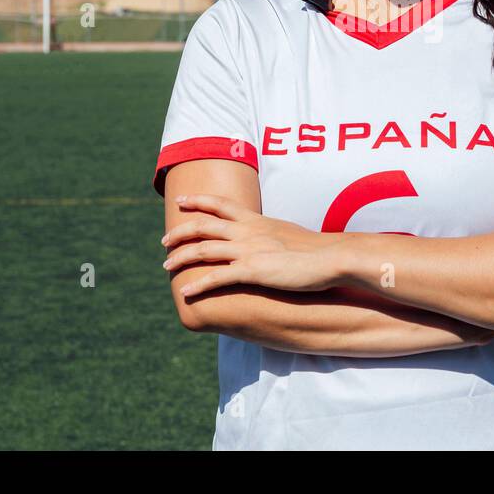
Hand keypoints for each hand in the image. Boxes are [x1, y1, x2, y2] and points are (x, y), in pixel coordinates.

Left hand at [162, 193, 343, 297]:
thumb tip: (266, 238)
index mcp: (255, 220)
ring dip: (180, 258)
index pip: (220, 204)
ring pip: (203, 249)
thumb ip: (270, 234)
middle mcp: (247, 231)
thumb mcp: (286, 233)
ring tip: (166, 267)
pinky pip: (217, 277)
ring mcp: (248, 250)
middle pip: (203, 226)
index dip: (198, 201)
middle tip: (164, 241)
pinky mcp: (253, 271)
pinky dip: (198, 284)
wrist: (330, 257)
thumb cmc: (314, 248)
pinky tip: (185, 292)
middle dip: (179, 232)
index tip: (181, 200)